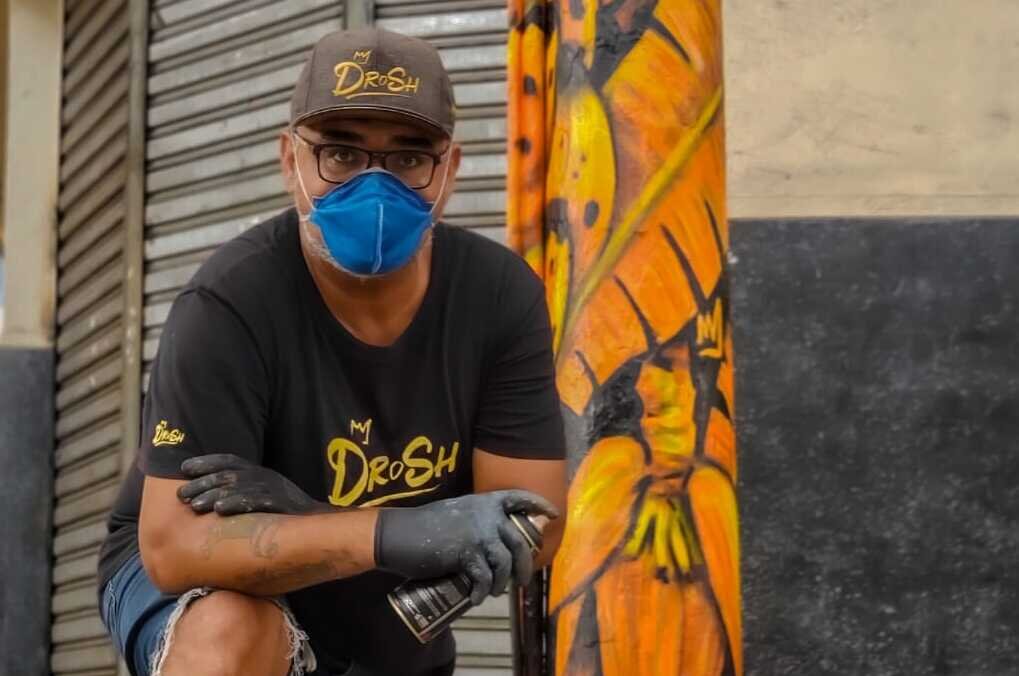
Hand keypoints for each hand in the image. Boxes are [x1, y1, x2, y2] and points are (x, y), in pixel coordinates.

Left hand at [177, 453, 321, 515]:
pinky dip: (236, 503)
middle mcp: (265, 476)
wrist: (317, 524)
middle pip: (228, 474)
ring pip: (238, 487)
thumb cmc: (285, 512)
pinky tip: (219, 509)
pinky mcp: (280, 504)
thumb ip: (242, 492)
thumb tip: (210, 497)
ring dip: (213, 494)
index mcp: (260, 472)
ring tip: (194, 505)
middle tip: (181, 494)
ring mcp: (273, 489)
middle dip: (202, 483)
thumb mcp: (264, 495)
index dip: (207, 462)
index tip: (184, 468)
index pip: (230, 460)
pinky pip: (254, 501)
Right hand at [374, 490, 558, 604]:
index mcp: (484, 502)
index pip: (518, 498)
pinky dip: (483, 591)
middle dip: (525, 565)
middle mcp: (485, 516)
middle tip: (523, 581)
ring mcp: (477, 534)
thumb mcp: (457, 513)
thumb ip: (476, 520)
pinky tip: (478, 598)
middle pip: (518, 542)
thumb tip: (494, 540)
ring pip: (505, 563)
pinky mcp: (466, 554)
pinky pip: (485, 577)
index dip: (538, 505)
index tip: (552, 516)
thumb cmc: (425, 525)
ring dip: (504, 582)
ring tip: (497, 591)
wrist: (398, 534)